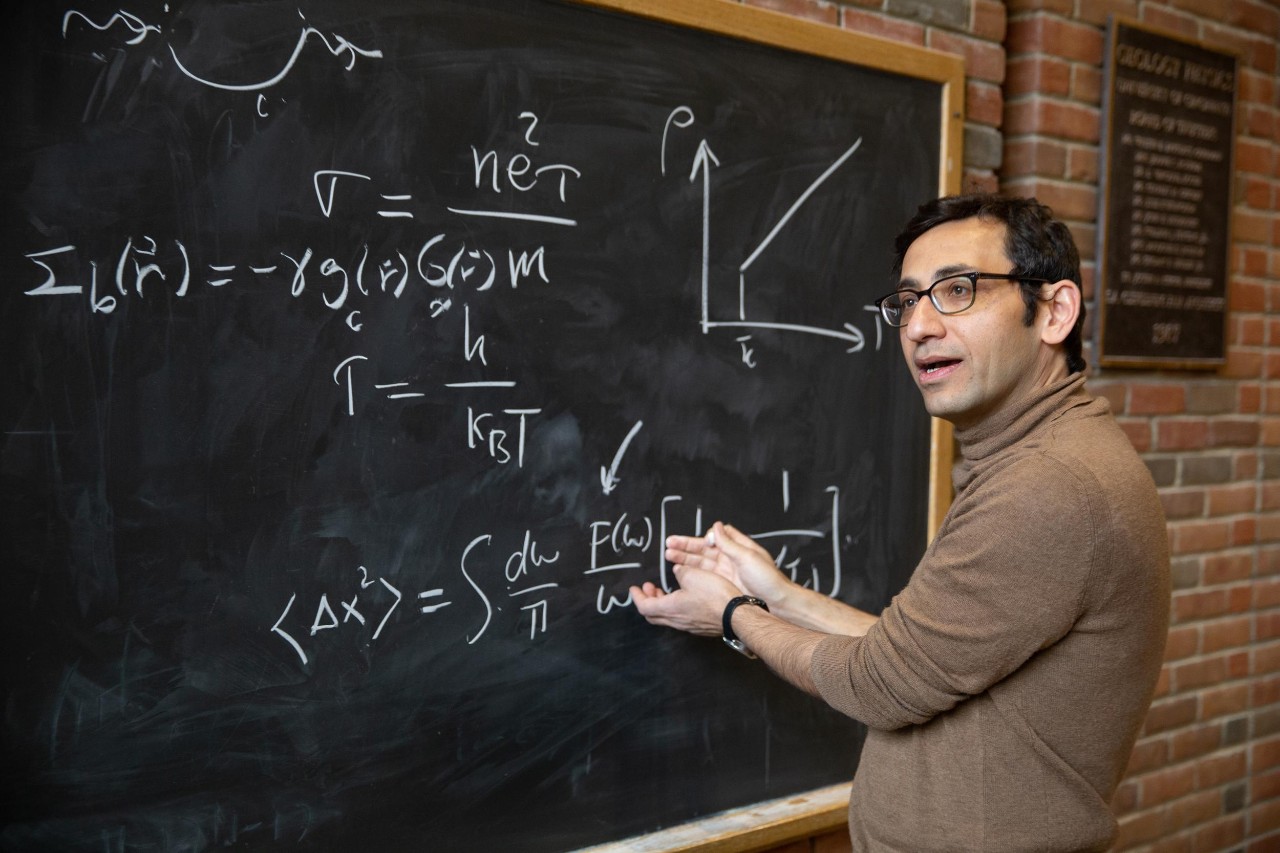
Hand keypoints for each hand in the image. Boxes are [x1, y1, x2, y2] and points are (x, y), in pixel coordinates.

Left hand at [630, 564, 740, 636]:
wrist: (737, 614)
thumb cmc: (715, 595)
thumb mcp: (694, 575)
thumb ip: (681, 572)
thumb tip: (677, 572)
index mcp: (670, 608)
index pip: (644, 606)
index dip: (637, 597)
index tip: (635, 588)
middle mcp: (677, 621)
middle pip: (653, 615)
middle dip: (648, 600)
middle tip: (650, 588)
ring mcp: (689, 626)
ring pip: (667, 617)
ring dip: (662, 604)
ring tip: (666, 590)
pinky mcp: (699, 627)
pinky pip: (680, 619)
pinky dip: (675, 608)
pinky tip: (684, 598)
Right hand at [665, 521, 793, 604]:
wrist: (776, 604)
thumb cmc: (767, 579)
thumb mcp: (748, 557)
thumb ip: (729, 543)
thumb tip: (717, 526)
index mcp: (738, 548)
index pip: (714, 538)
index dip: (700, 538)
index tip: (688, 540)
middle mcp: (730, 559)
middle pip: (703, 550)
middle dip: (685, 547)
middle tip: (669, 545)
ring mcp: (725, 573)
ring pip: (700, 563)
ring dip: (685, 559)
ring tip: (669, 556)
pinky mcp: (722, 585)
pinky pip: (703, 576)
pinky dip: (691, 573)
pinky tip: (680, 572)